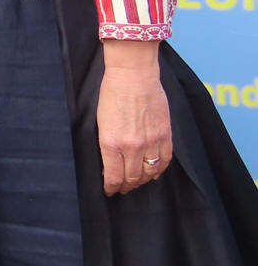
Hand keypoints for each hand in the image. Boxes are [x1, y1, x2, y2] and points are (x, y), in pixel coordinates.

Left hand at [97, 39, 170, 195]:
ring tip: (136, 182)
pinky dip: (159, 170)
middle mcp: (132, 146)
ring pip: (149, 172)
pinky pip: (165, 161)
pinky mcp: (165, 135)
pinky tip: (153, 172)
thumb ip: (106, 143)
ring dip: (142, 180)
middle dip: (126, 186)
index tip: (109, 191)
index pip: (113, 176)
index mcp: (111, 142)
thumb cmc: (111, 94)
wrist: (133, 75)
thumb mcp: (100, 121)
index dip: (111, 187)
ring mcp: (151, 141)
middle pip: (131, 177)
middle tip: (122, 188)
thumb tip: (109, 162)